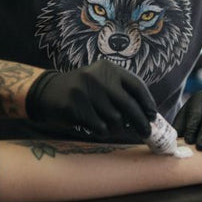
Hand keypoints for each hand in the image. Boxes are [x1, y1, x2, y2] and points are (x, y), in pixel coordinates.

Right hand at [26, 60, 156, 136]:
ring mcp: (85, 91)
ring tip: (112, 127)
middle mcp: (98, 77)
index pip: (136, 85)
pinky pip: (99, 127)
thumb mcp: (103, 81)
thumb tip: (147, 115)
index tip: (152, 116)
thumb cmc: (84, 90)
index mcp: (109, 68)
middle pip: (128, 105)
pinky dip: (103, 131)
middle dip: (140, 122)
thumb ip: (122, 93)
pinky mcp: (74, 106)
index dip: (147, 103)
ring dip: (117, 128)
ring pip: (115, 119)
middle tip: (146, 133)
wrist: (48, 91)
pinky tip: (98, 128)